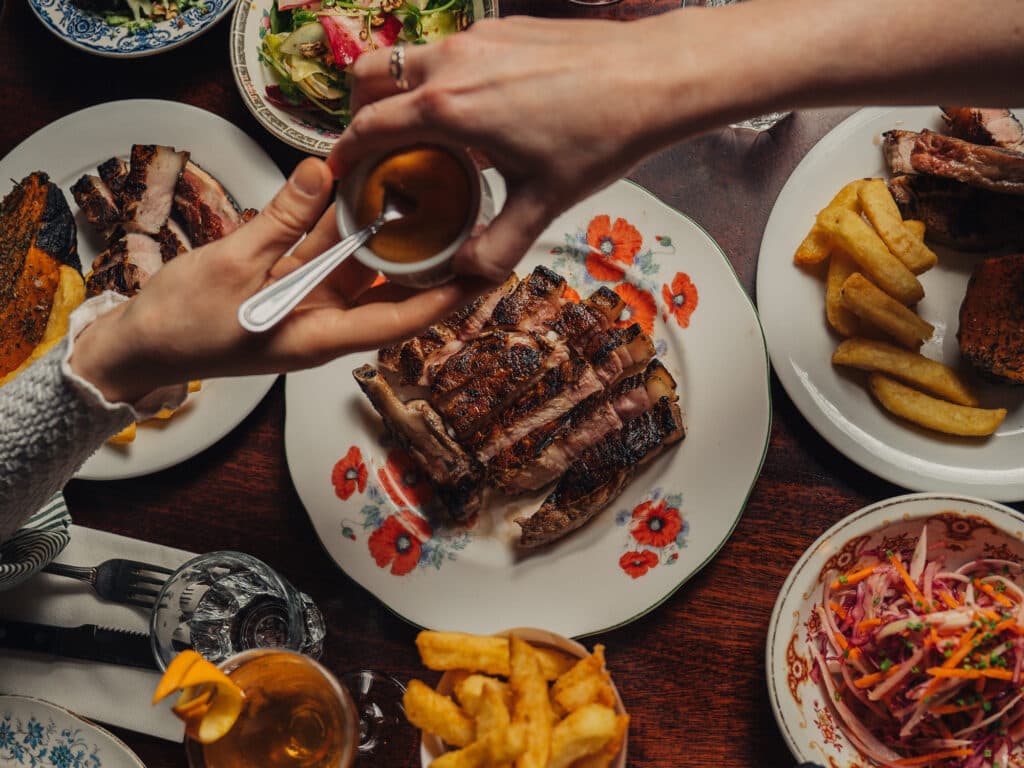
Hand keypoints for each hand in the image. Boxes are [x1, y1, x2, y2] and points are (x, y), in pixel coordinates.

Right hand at [71, 158, 484, 403]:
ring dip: (383, 234)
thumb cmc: (183, 322)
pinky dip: (340, 228)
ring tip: (424, 192)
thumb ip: (281, 219)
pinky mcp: (290, 287)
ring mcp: (307, 304)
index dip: (440, 300)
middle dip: (423, 257)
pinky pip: (325, 255)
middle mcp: (323, 323)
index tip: (479, 276)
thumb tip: (321, 171)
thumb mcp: (233, 265)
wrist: (142, 344)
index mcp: (318, 336)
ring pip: (357, 266)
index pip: (395, 319)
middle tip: (464, 216)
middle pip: (386, 288)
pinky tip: (360, 192)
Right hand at [328, 14, 718, 281]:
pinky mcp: (500, 28)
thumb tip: (466, 273)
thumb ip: (497, 244)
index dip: (343, 154)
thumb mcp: (544, 201)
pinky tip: (471, 111)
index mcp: (448, 109)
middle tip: (375, 150)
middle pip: (369, 79)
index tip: (341, 173)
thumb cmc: (600, 133)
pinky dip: (435, 78)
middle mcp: (450, 64)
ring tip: (420, 133)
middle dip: (360, 114)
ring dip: (396, 92)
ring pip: (405, 58)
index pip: (367, 128)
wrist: (651, 75)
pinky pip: (445, 50)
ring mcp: (474, 39)